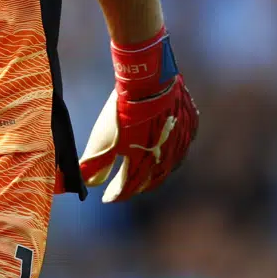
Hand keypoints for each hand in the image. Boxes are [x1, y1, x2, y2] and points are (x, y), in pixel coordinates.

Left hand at [79, 27, 197, 201]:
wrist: (148, 80)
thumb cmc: (124, 110)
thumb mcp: (103, 137)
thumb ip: (95, 164)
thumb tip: (86, 182)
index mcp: (145, 164)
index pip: (128, 187)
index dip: (116, 193)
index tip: (108, 197)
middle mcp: (167, 158)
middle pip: (151, 179)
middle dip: (136, 186)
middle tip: (127, 188)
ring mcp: (181, 142)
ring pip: (169, 164)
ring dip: (156, 170)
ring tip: (145, 173)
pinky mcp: (190, 126)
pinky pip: (182, 144)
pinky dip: (171, 151)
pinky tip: (165, 149)